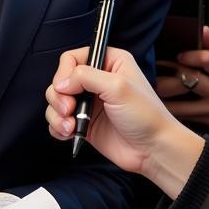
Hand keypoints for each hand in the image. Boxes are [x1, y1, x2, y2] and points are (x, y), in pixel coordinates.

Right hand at [46, 47, 203, 199]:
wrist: (153, 150)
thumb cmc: (145, 116)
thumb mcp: (117, 87)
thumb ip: (86, 76)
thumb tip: (61, 83)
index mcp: (108, 62)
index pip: (72, 58)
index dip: (64, 72)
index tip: (66, 88)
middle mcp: (96, 80)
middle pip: (60, 80)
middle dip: (58, 96)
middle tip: (70, 110)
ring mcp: (89, 103)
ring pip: (56, 101)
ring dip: (57, 114)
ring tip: (70, 127)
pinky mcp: (84, 123)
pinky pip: (59, 121)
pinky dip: (58, 127)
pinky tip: (69, 134)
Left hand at [155, 26, 208, 132]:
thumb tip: (202, 30)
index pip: (208, 61)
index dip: (191, 56)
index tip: (180, 55)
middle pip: (189, 81)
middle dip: (168, 74)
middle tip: (150, 68)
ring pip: (180, 103)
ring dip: (162, 95)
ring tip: (147, 87)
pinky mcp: (207, 122)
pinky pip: (182, 115)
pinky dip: (168, 109)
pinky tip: (155, 104)